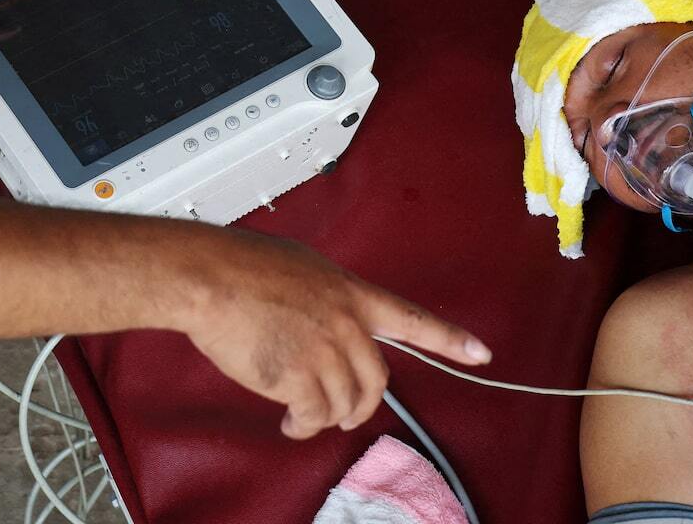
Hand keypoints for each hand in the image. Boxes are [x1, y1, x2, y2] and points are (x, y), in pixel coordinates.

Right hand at [181, 231, 491, 438]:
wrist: (211, 278)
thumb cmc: (244, 266)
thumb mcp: (306, 268)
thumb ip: (328, 298)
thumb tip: (328, 320)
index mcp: (352, 294)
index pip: (412, 319)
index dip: (450, 339)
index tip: (481, 353)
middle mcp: (348, 324)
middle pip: (377, 381)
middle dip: (360, 405)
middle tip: (339, 412)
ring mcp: (326, 350)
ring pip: (344, 403)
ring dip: (324, 416)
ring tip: (299, 415)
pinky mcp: (300, 376)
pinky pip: (314, 415)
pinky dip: (302, 425)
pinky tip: (288, 420)